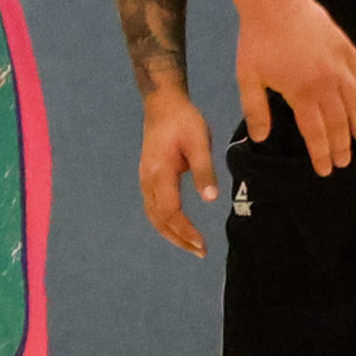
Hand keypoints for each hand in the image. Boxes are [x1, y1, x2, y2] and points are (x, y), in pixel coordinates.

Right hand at [136, 91, 217, 256]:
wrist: (162, 104)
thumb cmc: (184, 121)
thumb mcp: (199, 141)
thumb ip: (204, 170)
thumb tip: (211, 199)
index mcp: (160, 173)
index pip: (171, 212)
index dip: (186, 231)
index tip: (203, 244)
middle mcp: (148, 181)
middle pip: (158, 219)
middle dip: (178, 238)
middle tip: (200, 251)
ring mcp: (145, 179)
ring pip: (153, 215)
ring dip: (171, 233)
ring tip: (191, 245)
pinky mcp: (148, 177)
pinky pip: (153, 208)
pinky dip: (165, 223)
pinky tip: (178, 227)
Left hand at [229, 0, 355, 176]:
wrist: (274, 3)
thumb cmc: (257, 41)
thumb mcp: (248, 78)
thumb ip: (255, 109)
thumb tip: (261, 138)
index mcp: (302, 94)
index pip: (316, 133)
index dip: (321, 153)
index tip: (326, 169)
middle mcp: (327, 84)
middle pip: (339, 122)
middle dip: (342, 146)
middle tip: (344, 161)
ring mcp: (340, 65)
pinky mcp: (346, 49)